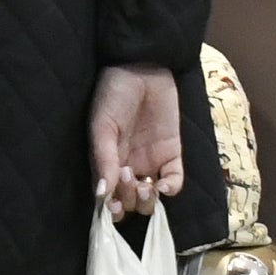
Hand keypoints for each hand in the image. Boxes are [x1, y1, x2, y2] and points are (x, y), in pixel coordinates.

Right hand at [90, 63, 183, 227]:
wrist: (143, 67)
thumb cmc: (113, 92)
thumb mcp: (102, 125)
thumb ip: (103, 159)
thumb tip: (101, 194)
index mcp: (106, 161)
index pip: (107, 197)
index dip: (109, 207)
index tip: (111, 204)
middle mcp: (127, 166)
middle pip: (128, 202)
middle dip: (127, 199)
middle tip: (128, 177)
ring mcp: (151, 161)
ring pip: (150, 198)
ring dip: (147, 201)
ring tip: (145, 185)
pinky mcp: (172, 154)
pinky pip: (174, 181)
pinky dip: (170, 189)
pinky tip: (163, 185)